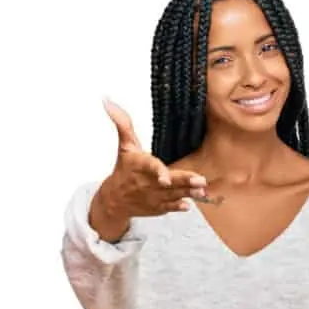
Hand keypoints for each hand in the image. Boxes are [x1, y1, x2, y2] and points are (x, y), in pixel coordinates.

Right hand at [100, 98, 207, 217]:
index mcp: (141, 166)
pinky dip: (177, 207)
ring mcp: (153, 196)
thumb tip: (108, 100)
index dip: (159, 172)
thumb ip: (123, 124)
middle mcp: (148, 182)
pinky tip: (188, 205)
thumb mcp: (124, 146)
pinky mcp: (157, 207)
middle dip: (184, 181)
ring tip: (201, 189)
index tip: (166, 178)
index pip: (151, 167)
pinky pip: (169, 208)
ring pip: (173, 195)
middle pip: (168, 183)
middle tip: (200, 180)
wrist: (114, 199)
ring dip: (187, 193)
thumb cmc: (123, 169)